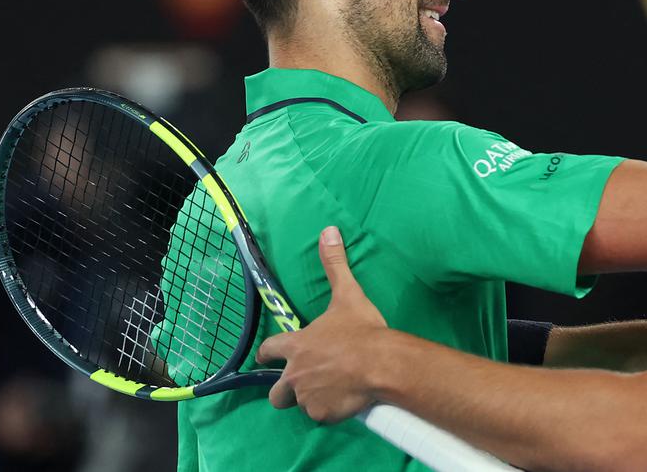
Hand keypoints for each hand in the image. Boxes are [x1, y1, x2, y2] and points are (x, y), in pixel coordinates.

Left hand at [257, 226, 386, 423]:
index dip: (267, 353)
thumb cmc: (361, 330)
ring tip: (331, 392)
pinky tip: (346, 403)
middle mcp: (294, 374)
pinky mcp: (322, 414)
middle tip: (303, 384)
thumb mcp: (348, 294)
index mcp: (297, 346)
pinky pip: (322, 416)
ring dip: (311, 400)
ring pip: (300, 404)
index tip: (267, 355)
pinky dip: (331, 411)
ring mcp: (307, 396)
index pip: (269, 350)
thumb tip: (328, 230)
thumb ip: (335, 264)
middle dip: (284, 391)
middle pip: (276, 392)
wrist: (380, 364)